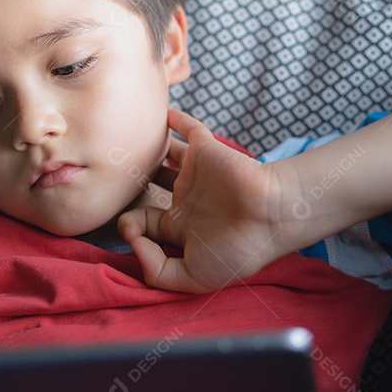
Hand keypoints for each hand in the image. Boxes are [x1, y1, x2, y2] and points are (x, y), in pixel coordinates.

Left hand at [118, 108, 298, 292]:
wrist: (272, 217)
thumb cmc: (237, 250)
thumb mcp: (191, 278)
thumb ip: (155, 270)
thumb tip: (132, 242)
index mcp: (183, 228)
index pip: (145, 224)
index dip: (131, 228)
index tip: (130, 232)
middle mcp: (187, 200)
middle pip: (151, 189)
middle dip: (133, 189)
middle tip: (119, 186)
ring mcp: (197, 174)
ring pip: (167, 157)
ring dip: (151, 151)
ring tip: (131, 144)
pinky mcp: (207, 152)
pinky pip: (190, 129)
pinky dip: (177, 120)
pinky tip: (165, 113)